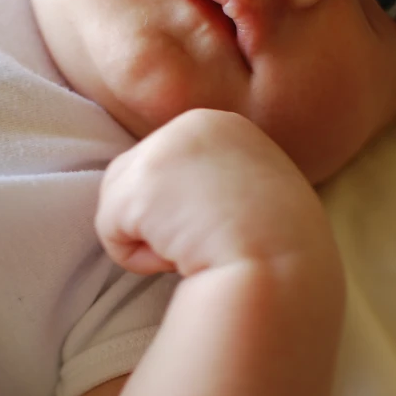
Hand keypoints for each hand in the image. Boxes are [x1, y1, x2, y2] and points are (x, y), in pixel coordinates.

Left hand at [96, 108, 333, 276]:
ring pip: (118, 202)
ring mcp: (164, 151)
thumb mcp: (258, 191)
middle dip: (160, 219)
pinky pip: (110, 232)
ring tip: (197, 250)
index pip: (172, 164)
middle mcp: (190, 125)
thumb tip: (175, 205)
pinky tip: (182, 260)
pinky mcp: (140, 187)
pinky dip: (137, 259)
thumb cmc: (280, 248)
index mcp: (225, 125)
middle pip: (135, 175)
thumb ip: (217, 180)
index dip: (185, 208)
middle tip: (208, 243)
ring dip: (149, 238)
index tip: (221, 230)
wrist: (285, 270)